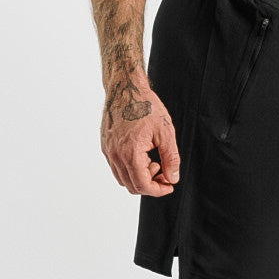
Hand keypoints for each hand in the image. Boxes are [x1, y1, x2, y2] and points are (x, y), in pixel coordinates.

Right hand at [100, 79, 180, 195]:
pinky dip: (130, 168)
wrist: (126, 88)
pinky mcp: (106, 146)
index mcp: (130, 153)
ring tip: (153, 161)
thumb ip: (171, 158)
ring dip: (139, 177)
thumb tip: (172, 178)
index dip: (158, 190)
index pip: (142, 185)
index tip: (169, 185)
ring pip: (123, 178)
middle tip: (164, 172)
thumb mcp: (165, 132)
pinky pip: (117, 167)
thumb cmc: (145, 106)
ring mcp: (108, 151)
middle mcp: (115, 155)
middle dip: (150, 184)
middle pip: (132, 185)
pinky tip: (142, 154)